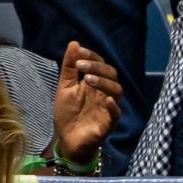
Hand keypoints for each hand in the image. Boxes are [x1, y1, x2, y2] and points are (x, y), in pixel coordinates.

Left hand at [53, 41, 121, 163]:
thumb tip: (74, 43)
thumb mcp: (65, 87)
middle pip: (112, 75)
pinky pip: (116, 113)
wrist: (67, 139)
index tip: (79, 51)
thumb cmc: (67, 113)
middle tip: (81, 65)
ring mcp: (108, 107)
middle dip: (97, 67)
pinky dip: (113, 106)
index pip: (101, 64)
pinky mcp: (109, 123)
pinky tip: (106, 100)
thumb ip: (69, 67)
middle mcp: (105, 93)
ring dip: (104, 82)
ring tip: (88, 80)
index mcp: (95, 83)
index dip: (92, 56)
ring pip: (117, 91)